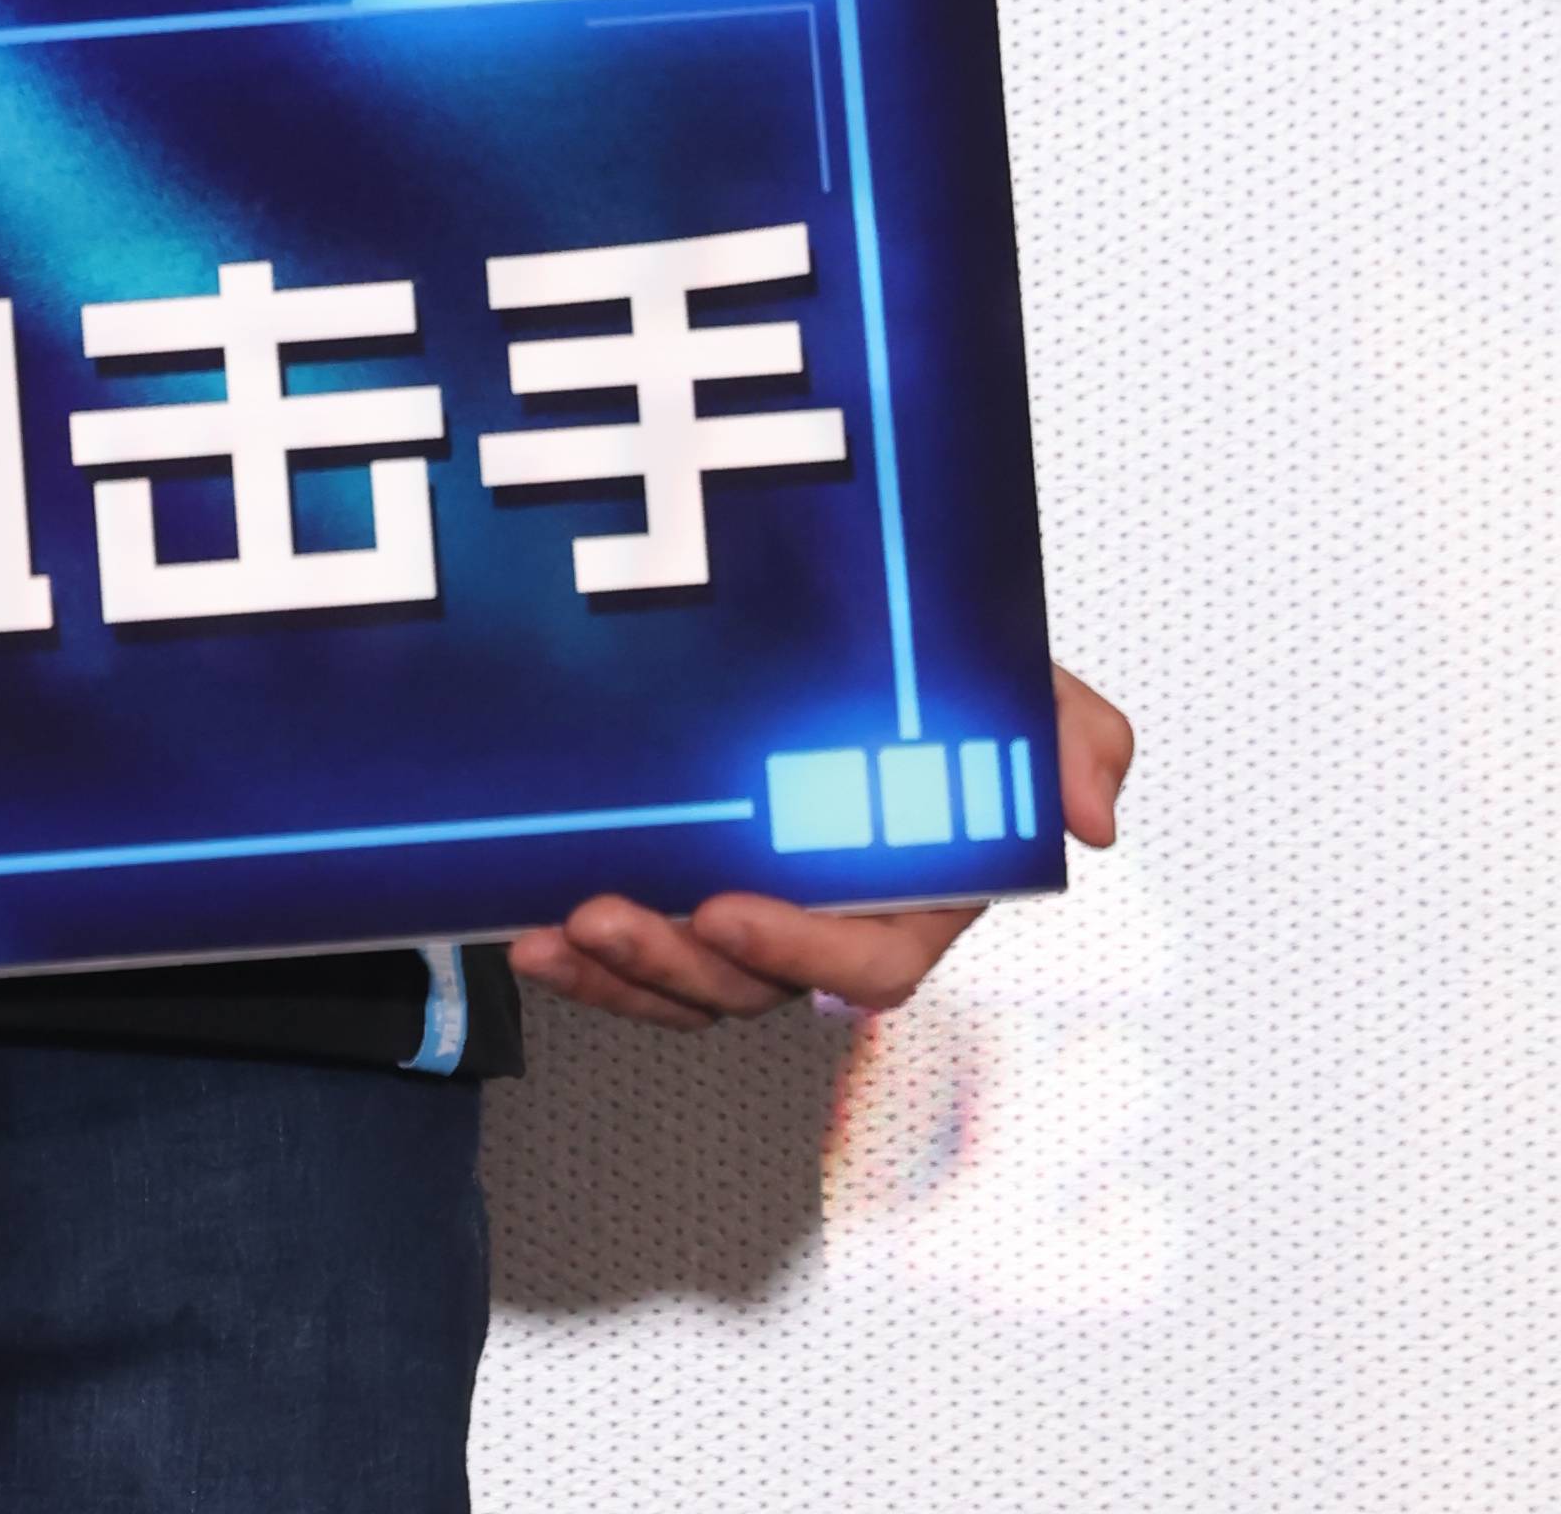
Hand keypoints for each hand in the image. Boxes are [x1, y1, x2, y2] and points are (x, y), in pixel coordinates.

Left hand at [508, 658, 1133, 1030]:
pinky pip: (641, 962)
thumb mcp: (1025, 686)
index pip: (868, 966)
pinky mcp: (690, 901)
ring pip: (688, 985)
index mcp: (915, 898)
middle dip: (676, 964)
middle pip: (754, 987)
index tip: (729, 907)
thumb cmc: (951, 677)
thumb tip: (1093, 818)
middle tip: (609, 913)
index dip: (800, 953)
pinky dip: (586, 964)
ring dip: (620, 972)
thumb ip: (1073, 738)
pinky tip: (530, 932)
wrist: (866, 637)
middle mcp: (832, 926)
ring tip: (561, 928)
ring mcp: (757, 920)